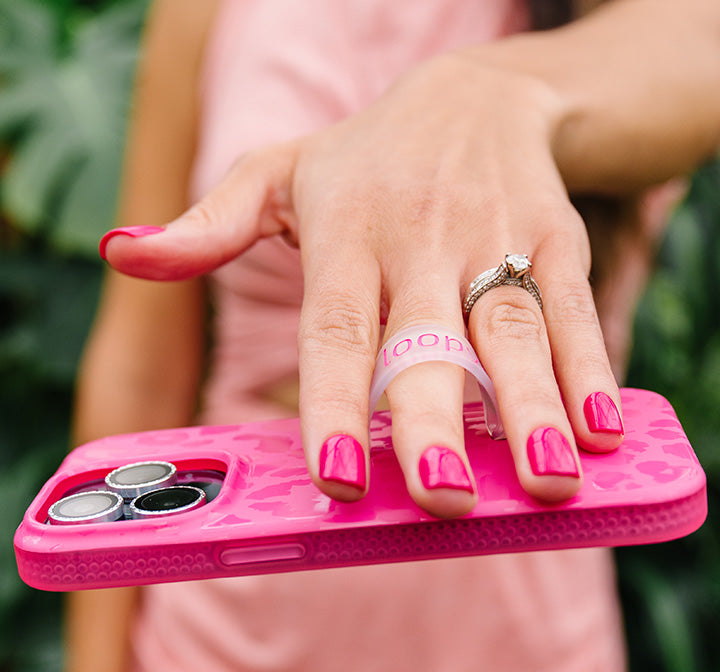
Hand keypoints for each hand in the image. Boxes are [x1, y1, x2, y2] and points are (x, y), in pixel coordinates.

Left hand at [100, 51, 623, 517]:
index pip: (334, 330)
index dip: (336, 406)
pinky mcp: (556, 238)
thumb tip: (126, 257)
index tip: (336, 481)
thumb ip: (209, 225)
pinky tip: (604, 432)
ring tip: (548, 480)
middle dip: (435, 423)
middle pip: (426, 344)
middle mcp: (421, 240)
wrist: (477, 93)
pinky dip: (590, 373)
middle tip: (440, 497)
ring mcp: (495, 238)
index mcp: (346, 235)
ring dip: (531, 411)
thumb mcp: (280, 175)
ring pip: (511, 333)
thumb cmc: (367, 160)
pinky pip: (572, 311)